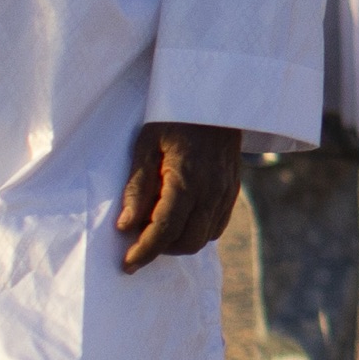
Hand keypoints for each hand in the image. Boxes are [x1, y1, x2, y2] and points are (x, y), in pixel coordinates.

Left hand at [117, 122, 244, 271]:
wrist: (217, 95)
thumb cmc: (174, 117)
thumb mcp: (147, 145)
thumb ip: (138, 186)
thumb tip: (125, 225)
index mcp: (187, 180)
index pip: (165, 230)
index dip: (144, 251)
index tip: (127, 264)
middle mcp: (212, 190)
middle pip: (188, 241)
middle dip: (161, 250)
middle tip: (138, 242)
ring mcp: (226, 191)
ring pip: (205, 237)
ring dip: (179, 242)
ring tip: (158, 228)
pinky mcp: (233, 189)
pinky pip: (217, 225)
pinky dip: (198, 230)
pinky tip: (181, 218)